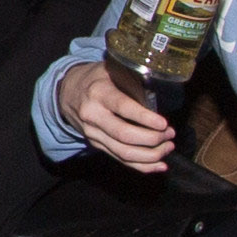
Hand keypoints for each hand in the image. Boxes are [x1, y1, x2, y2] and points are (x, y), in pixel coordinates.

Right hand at [56, 57, 175, 171]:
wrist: (67, 92)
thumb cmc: (97, 78)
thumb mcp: (113, 70)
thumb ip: (133, 81)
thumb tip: (159, 96)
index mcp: (99, 93)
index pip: (123, 108)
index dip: (145, 118)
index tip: (164, 124)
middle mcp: (93, 115)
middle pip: (124, 135)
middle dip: (152, 139)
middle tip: (170, 134)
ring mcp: (93, 134)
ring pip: (123, 152)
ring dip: (150, 155)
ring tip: (168, 147)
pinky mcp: (96, 145)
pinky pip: (120, 159)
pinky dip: (141, 166)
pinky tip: (159, 165)